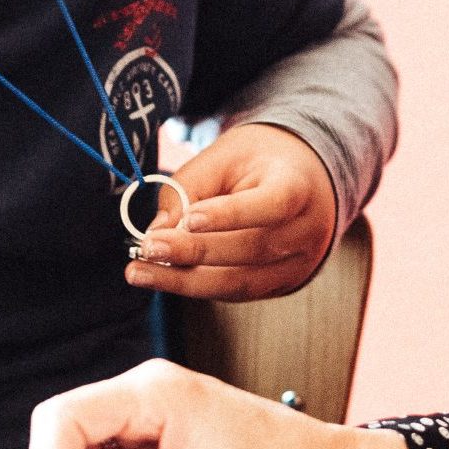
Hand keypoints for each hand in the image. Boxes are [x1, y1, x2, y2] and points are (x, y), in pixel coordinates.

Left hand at [125, 122, 336, 300]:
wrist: (301, 180)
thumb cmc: (256, 163)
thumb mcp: (223, 156)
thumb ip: (189, 187)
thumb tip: (158, 230)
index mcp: (299, 186)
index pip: (272, 204)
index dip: (231, 215)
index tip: (188, 219)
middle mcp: (307, 230)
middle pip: (252, 249)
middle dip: (194, 252)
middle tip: (148, 247)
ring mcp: (299, 264)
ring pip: (241, 282)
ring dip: (185, 281)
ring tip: (140, 272)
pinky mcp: (281, 285)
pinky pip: (236, 293)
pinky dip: (197, 287)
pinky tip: (164, 278)